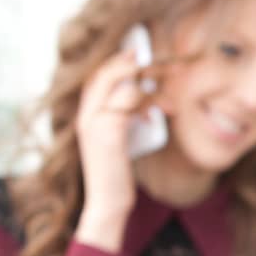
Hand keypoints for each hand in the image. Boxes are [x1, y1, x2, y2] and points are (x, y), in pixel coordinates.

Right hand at [72, 48, 151, 250]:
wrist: (109, 202)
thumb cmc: (118, 171)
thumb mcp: (121, 138)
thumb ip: (125, 116)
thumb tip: (146, 95)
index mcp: (86, 115)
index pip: (96, 77)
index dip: (115, 61)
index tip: (138, 53)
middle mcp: (85, 116)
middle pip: (104, 74)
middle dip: (132, 63)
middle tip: (158, 60)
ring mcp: (93, 124)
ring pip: (120, 87)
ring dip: (150, 86)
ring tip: (170, 95)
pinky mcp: (107, 134)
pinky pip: (128, 106)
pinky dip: (149, 105)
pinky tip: (162, 113)